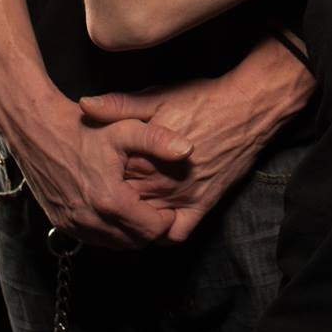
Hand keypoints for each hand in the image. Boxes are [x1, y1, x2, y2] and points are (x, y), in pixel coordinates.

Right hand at [8, 99, 192, 248]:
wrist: (37, 131)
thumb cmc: (82, 128)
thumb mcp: (125, 128)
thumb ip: (159, 140)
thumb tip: (188, 150)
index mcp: (110, 200)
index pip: (152, 230)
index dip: (167, 219)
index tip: (170, 204)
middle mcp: (90, 219)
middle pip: (135, 242)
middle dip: (150, 228)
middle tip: (157, 207)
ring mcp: (74, 224)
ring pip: (115, 244)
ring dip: (130, 232)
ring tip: (138, 208)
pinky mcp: (62, 223)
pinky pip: (95, 240)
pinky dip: (110, 232)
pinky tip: (115, 210)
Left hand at [79, 38, 316, 243]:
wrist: (247, 109)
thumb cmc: (201, 100)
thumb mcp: (156, 97)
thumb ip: (119, 106)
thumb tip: (85, 105)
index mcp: (141, 157)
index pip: (107, 178)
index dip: (97, 176)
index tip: (93, 172)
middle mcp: (158, 183)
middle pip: (122, 203)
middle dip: (111, 201)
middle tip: (105, 195)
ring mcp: (180, 198)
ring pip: (144, 223)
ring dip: (132, 219)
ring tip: (125, 210)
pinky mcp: (201, 206)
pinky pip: (175, 235)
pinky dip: (162, 234)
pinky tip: (156, 221)